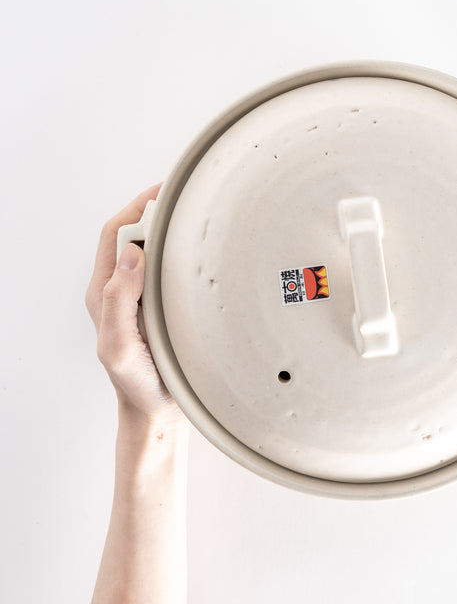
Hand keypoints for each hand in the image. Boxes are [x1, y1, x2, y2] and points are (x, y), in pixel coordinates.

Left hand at [86, 185, 186, 428]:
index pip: (115, 235)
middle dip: (155, 211)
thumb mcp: (118, 347)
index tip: (164, 192)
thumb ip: (117, 302)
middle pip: (134, 236)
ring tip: (196, 218)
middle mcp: (123, 290)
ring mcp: (144, 298)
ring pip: (153, 252)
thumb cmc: (137, 383)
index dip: (136, 209)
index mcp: (106, 293)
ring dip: (171, 231)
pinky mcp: (163, 307)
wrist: (158, 411)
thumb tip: (131, 256)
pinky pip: (170, 271)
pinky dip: (184, 254)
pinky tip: (204, 254)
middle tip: (186, 198)